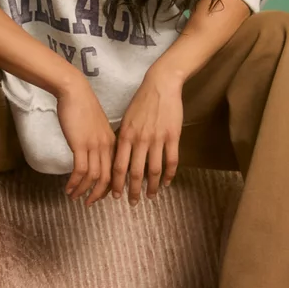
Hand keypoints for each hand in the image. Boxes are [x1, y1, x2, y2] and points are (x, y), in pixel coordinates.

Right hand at [56, 75, 116, 202]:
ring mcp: (94, 146)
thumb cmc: (83, 106)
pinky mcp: (80, 144)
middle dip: (98, 194)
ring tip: (75, 198)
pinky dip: (75, 183)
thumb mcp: (96, 126)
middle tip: (89, 204)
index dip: (109, 185)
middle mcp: (106, 146)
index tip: (102, 195)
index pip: (116, 170)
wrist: (74, 91)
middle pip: (107, 177)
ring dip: (84, 191)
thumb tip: (92, 154)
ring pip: (94, 177)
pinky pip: (80, 170)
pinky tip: (69, 188)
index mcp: (112, 142)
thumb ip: (98, 140)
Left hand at [87, 67, 183, 207]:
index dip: (117, 183)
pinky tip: (167, 183)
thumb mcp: (127, 119)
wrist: (161, 84)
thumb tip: (118, 155)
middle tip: (132, 203)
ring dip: (152, 186)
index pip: (119, 166)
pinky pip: (171, 161)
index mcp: (126, 135)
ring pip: (154, 170)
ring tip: (151, 196)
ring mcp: (157, 139)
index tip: (115, 194)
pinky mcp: (173, 136)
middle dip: (133, 190)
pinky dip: (170, 175)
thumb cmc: (141, 101)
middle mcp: (140, 140)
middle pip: (135, 172)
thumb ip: (123, 137)